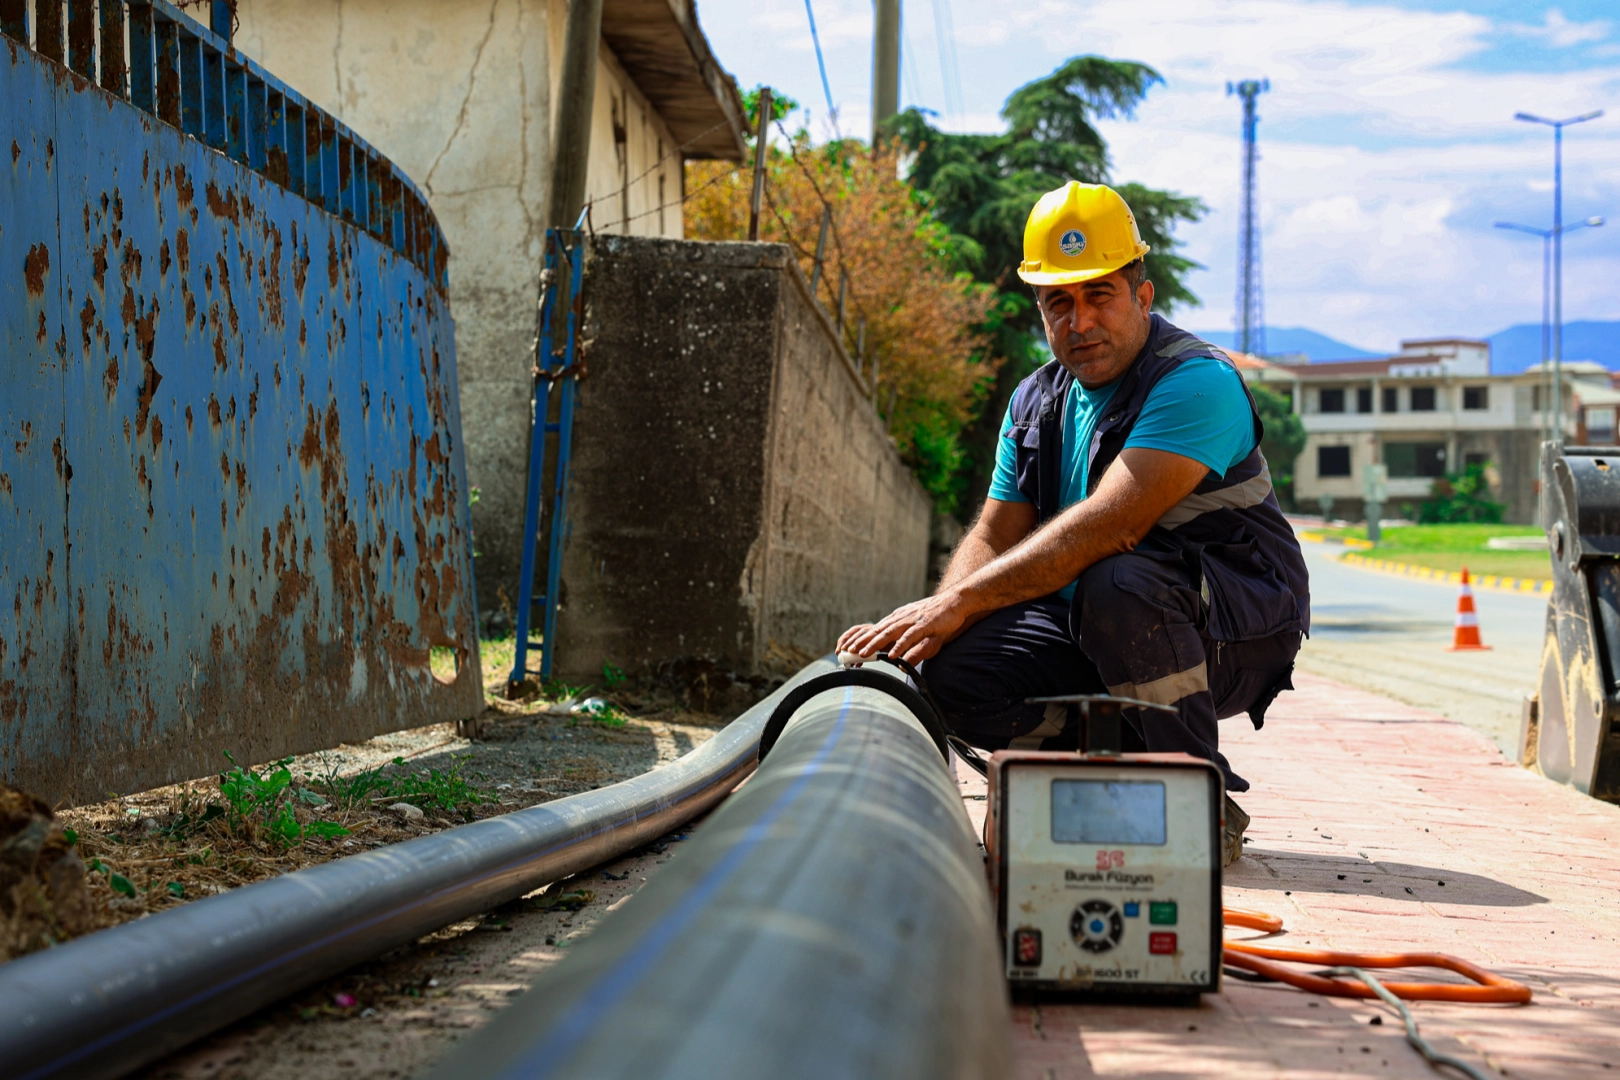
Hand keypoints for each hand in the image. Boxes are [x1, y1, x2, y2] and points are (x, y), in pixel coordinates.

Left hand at [835, 590, 970, 664]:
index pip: (876, 630)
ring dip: (875, 644)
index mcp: (898, 620)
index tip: (848, 648)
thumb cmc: (937, 617)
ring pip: (889, 633)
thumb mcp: (918, 630)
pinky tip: (893, 654)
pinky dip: (901, 645)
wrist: (955, 602)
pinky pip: (910, 636)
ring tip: (863, 654)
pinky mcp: (925, 624)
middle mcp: (901, 618)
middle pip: (878, 631)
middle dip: (861, 642)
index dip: (861, 639)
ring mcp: (912, 620)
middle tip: (847, 652)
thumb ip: (908, 643)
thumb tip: (901, 659)